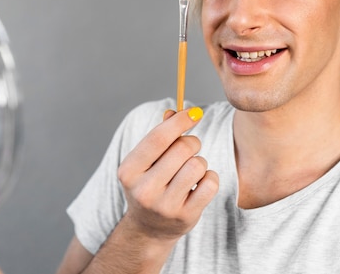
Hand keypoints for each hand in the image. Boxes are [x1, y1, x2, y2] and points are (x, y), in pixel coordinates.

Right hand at [117, 107, 218, 242]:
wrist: (149, 228)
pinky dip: (210, 178)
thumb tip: (175, 112)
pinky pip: (210, 183)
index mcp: (129, 171)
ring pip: (197, 165)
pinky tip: (199, 183)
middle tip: (189, 148)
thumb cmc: (149, 183)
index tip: (195, 111)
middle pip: (182, 149)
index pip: (158, 138)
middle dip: (191, 142)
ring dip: (200, 162)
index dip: (180, 121)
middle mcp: (144, 190)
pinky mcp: (185, 216)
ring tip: (191, 170)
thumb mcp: (146, 161)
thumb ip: (160, 135)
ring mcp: (164, 206)